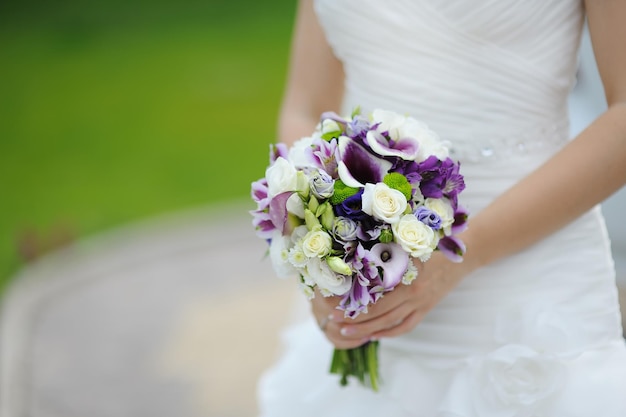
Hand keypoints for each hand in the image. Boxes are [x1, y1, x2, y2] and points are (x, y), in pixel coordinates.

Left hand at [312, 252, 466, 348]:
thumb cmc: (433, 242)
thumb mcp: (408, 245)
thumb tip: (357, 261)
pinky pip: (407, 325)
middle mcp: (414, 292)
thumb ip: (387, 254)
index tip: (335, 308)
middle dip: (356, 321)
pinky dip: (390, 332)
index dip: (355, 305)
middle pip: (380, 313)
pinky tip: (376, 335)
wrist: (466, 252)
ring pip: (391, 322)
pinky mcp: (427, 308)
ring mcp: (422, 302)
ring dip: (369, 330)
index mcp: (407, 276)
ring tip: (349, 334)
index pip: (375, 298)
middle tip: (335, 323)